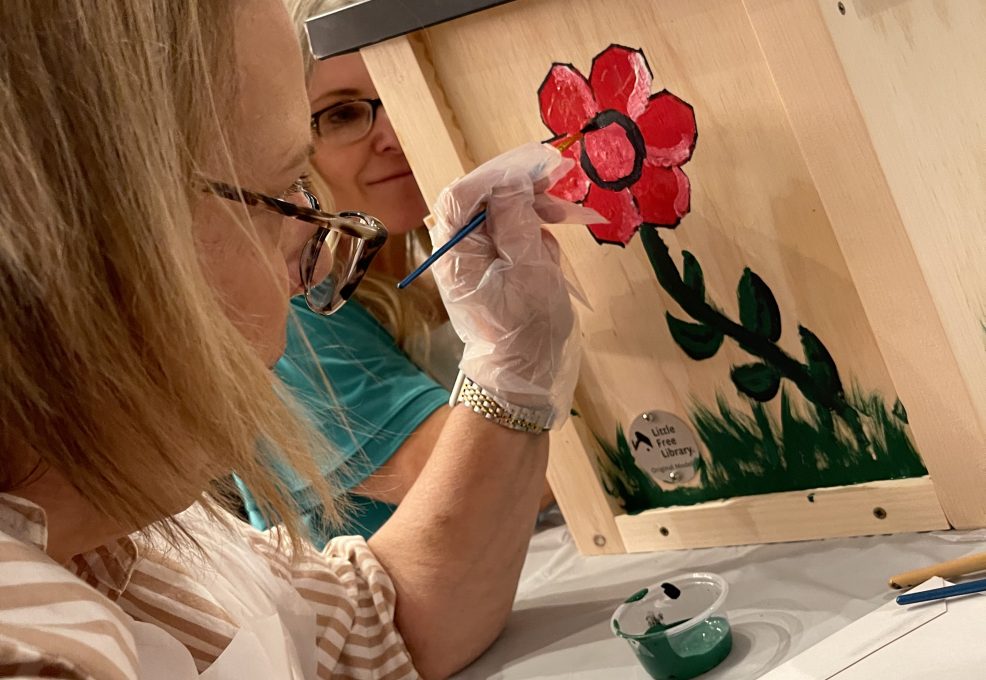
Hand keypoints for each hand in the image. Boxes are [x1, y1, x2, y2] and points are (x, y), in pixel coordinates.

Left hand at [429, 143, 600, 425]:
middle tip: (557, 190)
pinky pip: (509, 241)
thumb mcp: (528, 267)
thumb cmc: (526, 327)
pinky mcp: (490, 273)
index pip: (464, 193)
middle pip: (482, 202)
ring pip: (500, 219)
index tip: (537, 165)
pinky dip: (532, 240)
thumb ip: (516, 218)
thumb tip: (510, 180)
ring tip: (556, 233)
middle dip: (521, 194)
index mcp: (454, 250)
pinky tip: (548, 257)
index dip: (499, 173)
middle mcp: (456, 253)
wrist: (524, 378)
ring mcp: (473, 264)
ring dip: (531, 217)